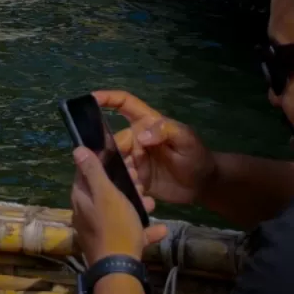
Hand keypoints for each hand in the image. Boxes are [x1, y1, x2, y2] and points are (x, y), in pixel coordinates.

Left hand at [71, 147, 167, 266]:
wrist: (119, 270)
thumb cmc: (114, 226)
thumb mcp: (106, 194)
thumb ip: (93, 171)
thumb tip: (76, 149)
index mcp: (82, 199)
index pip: (85, 173)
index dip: (102, 163)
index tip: (121, 159)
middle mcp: (87, 214)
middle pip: (105, 193)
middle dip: (124, 186)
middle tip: (140, 182)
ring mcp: (100, 231)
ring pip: (119, 212)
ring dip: (136, 206)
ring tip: (151, 203)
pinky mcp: (114, 246)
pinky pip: (129, 233)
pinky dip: (143, 229)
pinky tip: (160, 230)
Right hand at [94, 90, 215, 207]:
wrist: (203, 185)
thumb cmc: (196, 156)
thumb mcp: (186, 139)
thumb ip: (166, 131)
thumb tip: (141, 135)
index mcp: (147, 123)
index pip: (125, 104)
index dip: (108, 98)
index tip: (91, 98)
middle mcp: (137, 140)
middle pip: (116, 141)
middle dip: (114, 153)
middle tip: (125, 168)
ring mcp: (135, 159)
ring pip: (116, 162)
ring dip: (120, 172)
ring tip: (136, 183)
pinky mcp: (136, 179)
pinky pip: (123, 180)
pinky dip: (126, 187)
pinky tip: (138, 194)